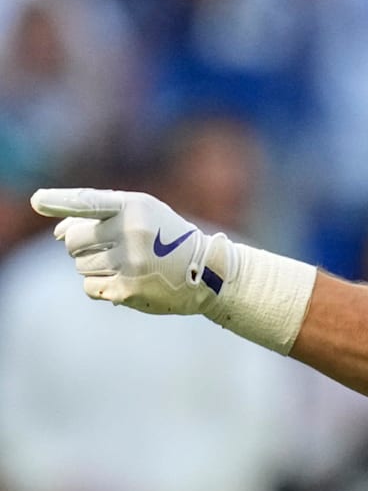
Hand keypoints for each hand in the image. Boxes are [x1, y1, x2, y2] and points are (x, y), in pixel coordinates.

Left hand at [30, 188, 231, 314]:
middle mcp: (132, 233)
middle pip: (72, 241)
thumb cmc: (167, 237)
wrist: (207, 271)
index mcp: (135, 207)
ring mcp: (130, 263)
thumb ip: (99, 215)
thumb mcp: (143, 214)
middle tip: (110, 248)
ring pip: (79, 265)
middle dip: (81, 245)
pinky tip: (124, 280)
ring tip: (126, 263)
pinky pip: (89, 286)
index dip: (60, 201)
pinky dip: (100, 285)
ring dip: (93, 266)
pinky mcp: (128, 289)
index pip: (89, 202)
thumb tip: (55, 233)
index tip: (37, 200)